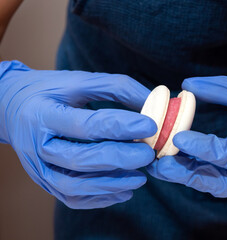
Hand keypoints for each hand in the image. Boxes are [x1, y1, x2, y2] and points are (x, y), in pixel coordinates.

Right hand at [0, 61, 156, 208]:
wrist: (12, 107)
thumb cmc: (50, 91)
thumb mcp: (79, 81)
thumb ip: (117, 88)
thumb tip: (154, 102)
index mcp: (44, 114)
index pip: (86, 125)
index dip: (121, 126)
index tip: (151, 125)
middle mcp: (37, 145)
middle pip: (79, 159)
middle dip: (119, 158)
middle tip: (148, 154)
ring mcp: (38, 168)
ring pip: (74, 186)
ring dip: (111, 184)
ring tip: (141, 177)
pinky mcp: (45, 181)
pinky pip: (72, 197)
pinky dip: (100, 197)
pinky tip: (125, 190)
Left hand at [147, 73, 226, 196]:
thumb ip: (225, 89)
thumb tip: (186, 86)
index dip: (206, 148)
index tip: (179, 137)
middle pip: (223, 183)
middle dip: (190, 175)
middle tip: (161, 165)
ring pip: (216, 183)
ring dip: (187, 175)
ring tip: (159, 165)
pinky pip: (215, 173)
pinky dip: (194, 167)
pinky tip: (172, 157)